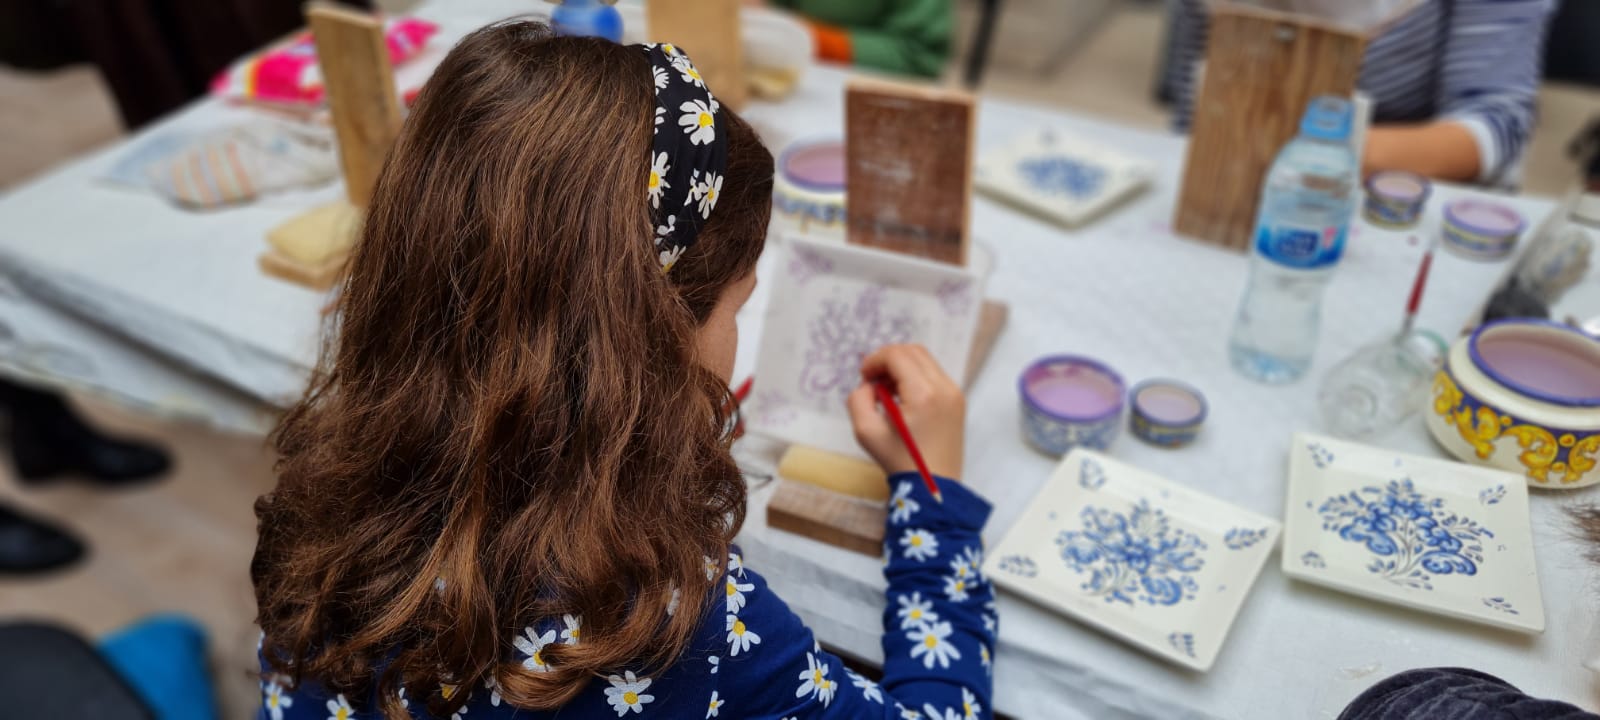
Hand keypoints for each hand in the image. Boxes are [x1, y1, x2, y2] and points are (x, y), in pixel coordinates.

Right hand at [846, 344, 964, 479]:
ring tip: (888, 391)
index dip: (875, 360)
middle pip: (913, 351)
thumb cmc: (900, 462)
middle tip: (874, 380)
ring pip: (925, 361)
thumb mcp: (866, 432)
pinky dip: (916, 377)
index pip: (897, 355)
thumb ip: (858, 399)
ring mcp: (955, 394)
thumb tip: (869, 384)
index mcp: (923, 394)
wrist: (934, 487)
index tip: (864, 377)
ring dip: (902, 367)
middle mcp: (944, 388)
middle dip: (888, 359)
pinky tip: (904, 399)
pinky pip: (934, 375)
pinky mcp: (957, 401)